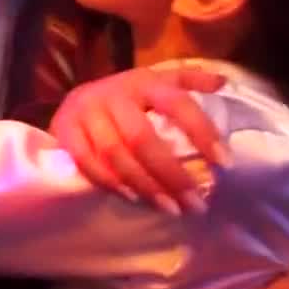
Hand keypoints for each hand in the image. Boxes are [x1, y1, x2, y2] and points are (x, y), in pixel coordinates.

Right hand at [48, 65, 226, 213]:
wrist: (76, 100)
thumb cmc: (127, 97)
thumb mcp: (156, 82)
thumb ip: (189, 80)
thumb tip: (224, 81)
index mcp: (143, 82)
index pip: (176, 103)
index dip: (201, 130)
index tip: (224, 162)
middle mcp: (113, 95)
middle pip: (142, 137)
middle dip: (171, 174)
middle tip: (196, 203)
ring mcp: (85, 112)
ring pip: (115, 154)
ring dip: (144, 185)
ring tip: (170, 208)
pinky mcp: (64, 131)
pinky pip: (87, 162)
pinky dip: (110, 182)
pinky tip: (133, 198)